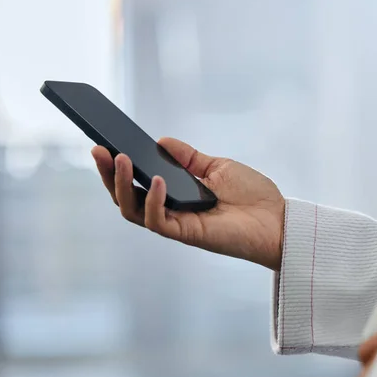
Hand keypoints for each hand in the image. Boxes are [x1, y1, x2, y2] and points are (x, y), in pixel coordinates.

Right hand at [91, 137, 284, 270]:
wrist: (277, 219)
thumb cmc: (253, 195)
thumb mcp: (218, 167)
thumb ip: (189, 158)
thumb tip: (162, 141)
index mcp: (177, 194)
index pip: (139, 181)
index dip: (120, 165)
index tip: (106, 142)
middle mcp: (172, 210)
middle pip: (127, 197)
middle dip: (109, 174)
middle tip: (98, 149)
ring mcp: (177, 223)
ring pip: (133, 210)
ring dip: (121, 185)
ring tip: (119, 158)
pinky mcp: (187, 235)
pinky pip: (158, 221)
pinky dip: (153, 200)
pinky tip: (156, 180)